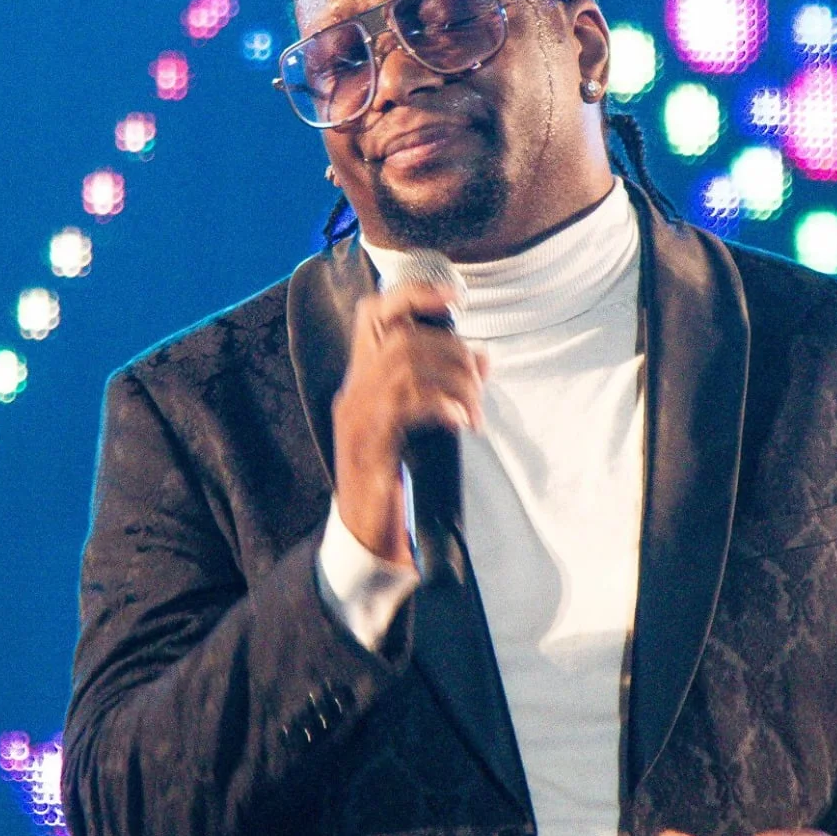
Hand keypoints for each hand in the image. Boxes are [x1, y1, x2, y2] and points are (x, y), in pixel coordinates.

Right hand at [331, 282, 489, 570]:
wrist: (370, 541)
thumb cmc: (399, 482)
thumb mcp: (422, 428)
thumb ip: (445, 389)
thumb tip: (482, 357)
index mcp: (363, 382)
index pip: (375, 315)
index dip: (413, 294)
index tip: (456, 296)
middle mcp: (354, 393)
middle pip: (400, 337)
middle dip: (452, 351)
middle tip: (479, 383)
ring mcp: (357, 418)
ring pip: (405, 365)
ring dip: (453, 380)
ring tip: (474, 410)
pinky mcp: (369, 445)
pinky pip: (404, 404)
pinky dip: (440, 403)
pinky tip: (460, 421)